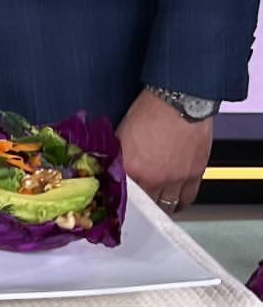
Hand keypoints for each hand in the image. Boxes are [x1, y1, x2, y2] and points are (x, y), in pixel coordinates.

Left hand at [117, 88, 212, 212]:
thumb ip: (119, 153)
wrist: (179, 100)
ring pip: (166, 205)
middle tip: (138, 202)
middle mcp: (154, 177)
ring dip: (160, 206)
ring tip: (155, 204)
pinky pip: (187, 198)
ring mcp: (175, 178)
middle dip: (141, 204)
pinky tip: (175, 202)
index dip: (120, 197)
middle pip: (145, 204)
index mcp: (132, 167)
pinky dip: (180, 202)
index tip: (119, 199)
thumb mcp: (123, 131)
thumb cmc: (152, 109)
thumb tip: (111, 163)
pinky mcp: (194, 174)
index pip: (122, 194)